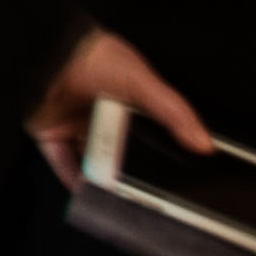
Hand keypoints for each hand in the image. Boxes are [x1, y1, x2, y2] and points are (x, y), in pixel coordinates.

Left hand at [26, 25, 207, 190]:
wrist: (50, 53)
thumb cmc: (97, 57)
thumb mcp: (144, 83)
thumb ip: (175, 113)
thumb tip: (204, 143)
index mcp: (127, 102)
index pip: (148, 135)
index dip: (160, 155)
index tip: (175, 178)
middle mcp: (102, 115)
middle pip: (120, 153)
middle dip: (131, 174)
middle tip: (147, 196)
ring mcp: (76, 126)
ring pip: (93, 163)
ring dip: (103, 182)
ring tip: (122, 202)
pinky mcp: (52, 135)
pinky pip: (63, 165)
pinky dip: (74, 182)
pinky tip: (89, 196)